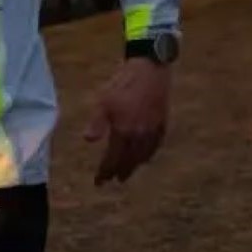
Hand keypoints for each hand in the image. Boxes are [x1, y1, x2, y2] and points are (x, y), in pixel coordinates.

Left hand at [83, 58, 170, 185]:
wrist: (150, 69)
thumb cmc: (123, 84)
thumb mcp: (104, 101)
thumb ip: (97, 123)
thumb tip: (88, 140)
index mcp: (124, 132)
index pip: (113, 159)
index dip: (105, 172)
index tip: (99, 182)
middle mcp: (140, 136)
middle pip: (130, 161)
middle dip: (121, 172)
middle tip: (114, 180)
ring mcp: (153, 130)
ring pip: (144, 155)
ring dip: (135, 165)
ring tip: (129, 171)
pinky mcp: (162, 123)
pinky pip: (156, 146)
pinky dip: (149, 154)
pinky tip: (146, 154)